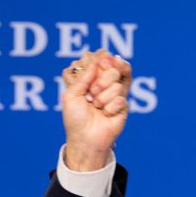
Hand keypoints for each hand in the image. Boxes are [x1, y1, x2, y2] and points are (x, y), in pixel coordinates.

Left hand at [61, 50, 131, 170]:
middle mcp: (105, 83)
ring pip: (116, 84)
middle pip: (112, 68)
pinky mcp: (124, 105)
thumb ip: (84, 75)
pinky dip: (109, 108)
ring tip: (96, 107)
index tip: (95, 67)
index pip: (101, 58)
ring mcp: (115, 93)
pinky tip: (105, 114)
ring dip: (102, 98)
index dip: (100, 61)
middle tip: (90, 94)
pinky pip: (120, 99)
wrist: (84, 138)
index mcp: (91, 77)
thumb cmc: (75, 117)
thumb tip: (97, 58)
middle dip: (100, 82)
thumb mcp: (71, 94)